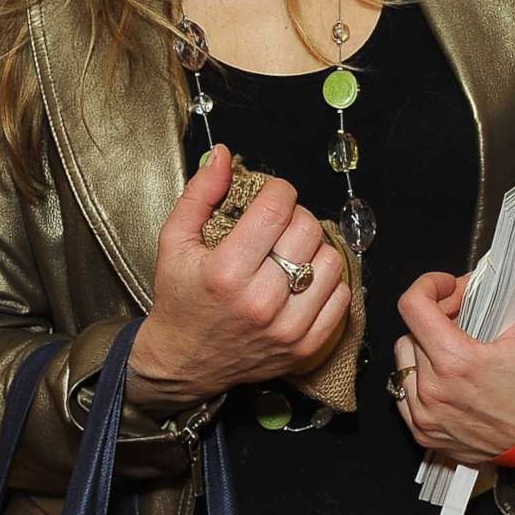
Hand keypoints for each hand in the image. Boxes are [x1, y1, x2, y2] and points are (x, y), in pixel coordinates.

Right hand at [127, 146, 352, 411]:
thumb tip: (223, 153)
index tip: (271, 195)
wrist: (184, 361)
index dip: (279, 190)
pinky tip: (304, 279)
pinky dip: (328, 281)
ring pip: (331, 261)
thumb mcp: (174, 241)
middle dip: (295, 215)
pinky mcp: (305, 347)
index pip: (277, 208)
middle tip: (278, 224)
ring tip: (292, 252)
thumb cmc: (179, 296)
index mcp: (226, 272)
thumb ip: (199, 193)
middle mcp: (260, 302)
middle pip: (307, 230)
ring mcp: (287, 329)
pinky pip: (341, 297)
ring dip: (315, 248)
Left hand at [393, 227, 514, 468]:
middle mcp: (433, 390)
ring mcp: (426, 415)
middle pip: (412, 331)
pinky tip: (446, 378)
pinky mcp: (425, 434)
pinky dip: (420, 382)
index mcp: (456, 361)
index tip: (449, 289)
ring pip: (405, 361)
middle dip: (436, 318)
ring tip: (454, 346)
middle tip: (465, 317)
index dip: (429, 287)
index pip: (412, 306)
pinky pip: (404, 395)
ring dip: (424, 348)